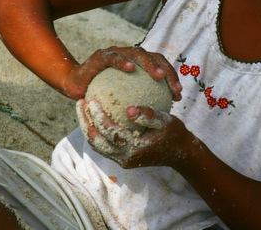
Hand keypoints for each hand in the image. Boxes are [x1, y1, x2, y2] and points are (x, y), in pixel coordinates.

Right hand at [63, 46, 182, 100]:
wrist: (75, 87)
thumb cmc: (102, 97)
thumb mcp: (124, 102)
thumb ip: (140, 103)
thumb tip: (163, 116)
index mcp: (139, 65)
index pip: (160, 66)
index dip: (172, 78)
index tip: (178, 95)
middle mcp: (129, 55)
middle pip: (154, 57)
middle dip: (167, 71)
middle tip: (173, 88)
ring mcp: (116, 53)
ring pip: (137, 53)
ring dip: (150, 64)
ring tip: (158, 76)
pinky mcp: (100, 55)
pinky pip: (113, 57)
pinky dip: (122, 60)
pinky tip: (130, 68)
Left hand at [76, 99, 192, 168]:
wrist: (180, 153)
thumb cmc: (174, 133)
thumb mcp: (166, 121)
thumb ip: (149, 116)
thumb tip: (130, 109)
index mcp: (133, 148)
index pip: (109, 132)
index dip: (98, 116)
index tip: (91, 99)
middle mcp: (124, 157)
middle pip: (96, 141)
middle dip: (85, 122)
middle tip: (80, 102)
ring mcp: (121, 160)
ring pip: (97, 145)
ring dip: (88, 127)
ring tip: (83, 109)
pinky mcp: (121, 158)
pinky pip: (103, 145)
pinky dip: (97, 132)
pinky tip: (95, 116)